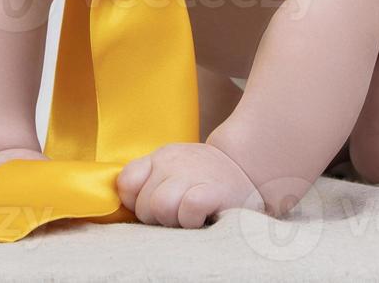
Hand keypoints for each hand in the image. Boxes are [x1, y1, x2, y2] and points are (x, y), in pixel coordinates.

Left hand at [115, 142, 262, 228]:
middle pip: (144, 204)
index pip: (126, 182)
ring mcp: (191, 174)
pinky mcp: (211, 190)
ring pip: (161, 207)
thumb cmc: (208, 179)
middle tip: (181, 213)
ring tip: (192, 216)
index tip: (155, 205)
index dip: (136, 201)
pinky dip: (192, 219)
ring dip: (175, 221)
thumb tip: (125, 202)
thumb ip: (149, 181)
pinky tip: (204, 216)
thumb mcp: (175, 171)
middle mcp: (172, 162)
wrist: (252, 168)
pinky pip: (187, 209)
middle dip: (159, 218)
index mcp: (161, 158)